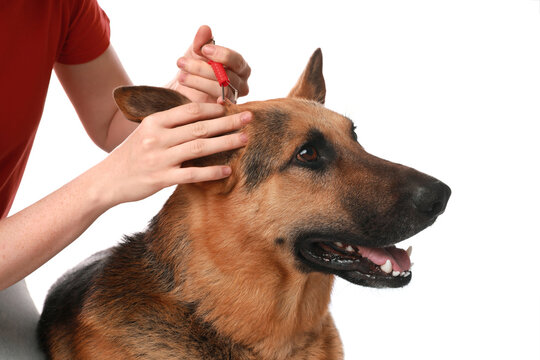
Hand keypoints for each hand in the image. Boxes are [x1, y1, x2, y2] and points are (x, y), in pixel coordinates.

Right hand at [94, 103, 251, 206]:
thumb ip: (170, 124)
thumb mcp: (146, 132)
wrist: (107, 180)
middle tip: (249, 117)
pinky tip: (227, 170)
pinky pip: (192, 175)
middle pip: (199, 127)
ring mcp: (159, 158)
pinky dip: (211, 172)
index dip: (213, 108)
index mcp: (154, 121)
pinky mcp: (161, 179)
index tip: (232, 107)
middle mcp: (157, 137)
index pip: (189, 110)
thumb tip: (201, 117)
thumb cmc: (132, 154)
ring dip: (225, 142)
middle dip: (227, 122)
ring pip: (199, 148)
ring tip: (244, 139)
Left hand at [168, 25, 250, 102]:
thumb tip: (205, 28)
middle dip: (203, 68)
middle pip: (228, 76)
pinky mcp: (224, 113)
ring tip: (181, 76)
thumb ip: (201, 42)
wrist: (181, 93)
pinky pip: (217, 107)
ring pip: (221, 90)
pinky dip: (205, 100)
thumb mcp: (195, 53)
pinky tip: (192, 95)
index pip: (236, 60)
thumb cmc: (193, 70)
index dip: (222, 54)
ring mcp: (234, 100)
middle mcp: (241, 84)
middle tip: (181, 62)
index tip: (203, 49)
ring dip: (198, 81)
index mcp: (239, 67)